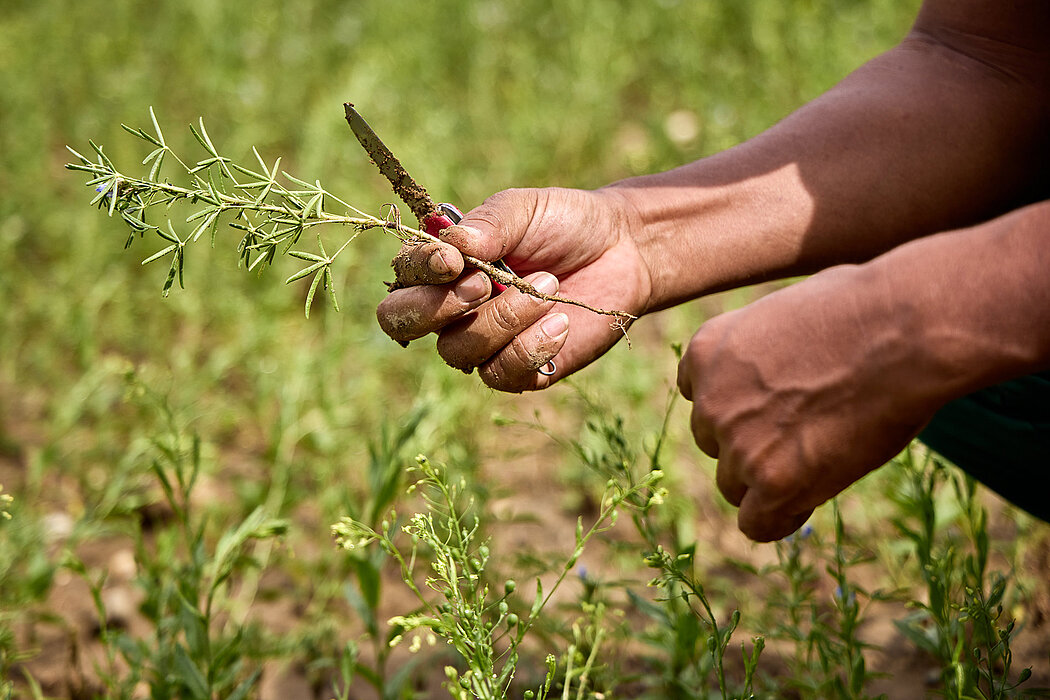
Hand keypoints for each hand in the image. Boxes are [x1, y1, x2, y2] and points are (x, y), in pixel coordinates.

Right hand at [377, 187, 652, 391]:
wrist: (623, 252)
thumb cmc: (565, 224)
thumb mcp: (524, 209)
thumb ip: (487, 224)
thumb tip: (453, 247)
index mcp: (443, 265)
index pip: (403, 278)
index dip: (420, 272)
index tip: (453, 259)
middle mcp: (452, 307)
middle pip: (403, 323)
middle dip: (438, 308)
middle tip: (484, 284)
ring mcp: (482, 342)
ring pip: (458, 350)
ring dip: (503, 319)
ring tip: (549, 286)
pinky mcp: (516, 370)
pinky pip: (500, 373)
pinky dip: (531, 346)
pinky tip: (561, 321)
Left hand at [676, 264, 940, 540]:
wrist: (903, 332)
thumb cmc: (865, 309)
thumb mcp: (786, 314)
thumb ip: (760, 352)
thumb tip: (771, 381)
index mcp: (706, 351)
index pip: (700, 397)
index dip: (741, 404)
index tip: (780, 400)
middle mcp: (709, 400)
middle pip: (716, 443)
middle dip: (753, 441)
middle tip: (811, 428)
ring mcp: (737, 444)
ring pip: (734, 485)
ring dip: (769, 479)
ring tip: (824, 454)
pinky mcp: (772, 482)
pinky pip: (757, 523)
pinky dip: (781, 517)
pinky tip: (813, 494)